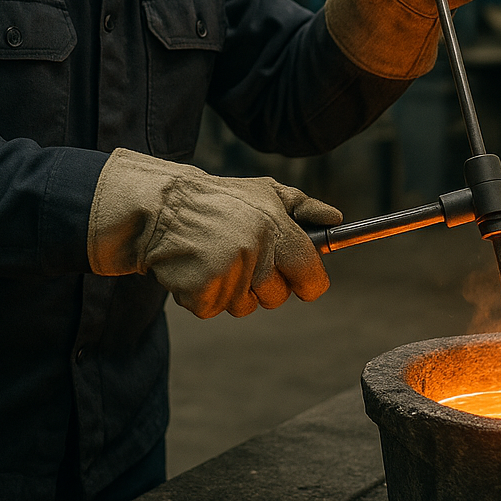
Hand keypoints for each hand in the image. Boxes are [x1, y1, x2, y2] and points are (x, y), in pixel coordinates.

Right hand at [87, 148, 341, 317]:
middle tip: (244, 258)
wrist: (162, 207)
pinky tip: (196, 267)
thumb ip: (304, 207)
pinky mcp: (203, 292)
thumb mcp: (266, 191)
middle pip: (277, 297)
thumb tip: (337, 219)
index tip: (303, 282)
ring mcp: (229, 273)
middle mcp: (257, 251)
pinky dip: (204, 295)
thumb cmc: (220, 199)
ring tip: (215, 256)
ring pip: (245, 306)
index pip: (311, 275)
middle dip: (264, 285)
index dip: (309, 283)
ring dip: (232, 290)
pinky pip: (214, 309)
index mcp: (276, 227)